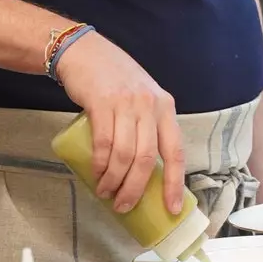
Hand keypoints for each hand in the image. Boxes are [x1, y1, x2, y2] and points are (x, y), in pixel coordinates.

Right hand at [55, 33, 185, 216]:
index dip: (175, 182)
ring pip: (125, 154)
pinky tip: (96, 175)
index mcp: (165, 108)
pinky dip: (100, 164)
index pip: (176, 151)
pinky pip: (104, 143)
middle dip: (136, 188)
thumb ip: (148, 125)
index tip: (171, 208)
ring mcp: (127, 104)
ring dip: (114, 180)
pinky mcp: (102, 103)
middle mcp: (150, 106)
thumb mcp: (143, 99)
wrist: (86, 53)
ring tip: (106, 193)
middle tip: (124, 206)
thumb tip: (145, 169)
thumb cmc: (116, 81)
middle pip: (148, 158)